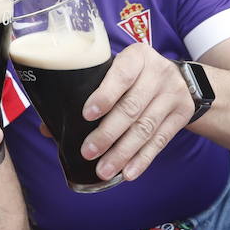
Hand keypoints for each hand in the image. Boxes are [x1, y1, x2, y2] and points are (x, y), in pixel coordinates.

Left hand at [78, 42, 194, 182]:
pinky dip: (142, 159)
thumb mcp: (115, 73)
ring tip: (103, 170)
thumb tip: (47, 128)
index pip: (121, 75)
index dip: (104, 96)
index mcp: (137, 56)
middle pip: (132, 107)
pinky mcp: (182, 114)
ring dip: (123, 152)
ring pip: (146, 127)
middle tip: (88, 152)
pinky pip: (160, 141)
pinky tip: (128, 173)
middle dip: (108, 133)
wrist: (180, 79)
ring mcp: (173, 94)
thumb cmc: (134, 77)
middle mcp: (158, 72)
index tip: (86, 115)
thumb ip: (86, 93)